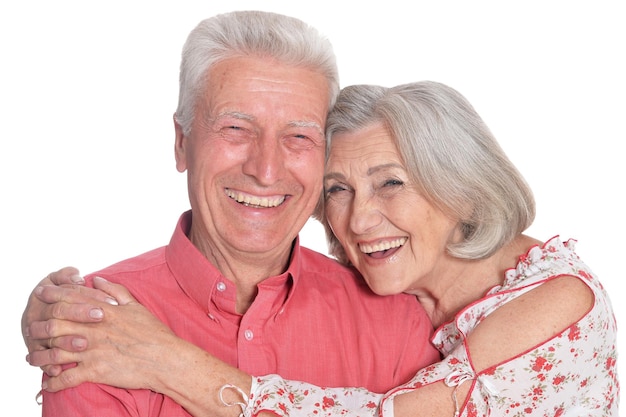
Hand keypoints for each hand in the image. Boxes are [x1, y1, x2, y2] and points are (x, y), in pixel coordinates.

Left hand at [30, 276, 180, 392]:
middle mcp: (95, 329)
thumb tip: (97, 279)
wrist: (165, 359)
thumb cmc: (154, 333)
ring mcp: (93, 350)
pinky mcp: (95, 371)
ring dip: (40, 356)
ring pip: (56, 351)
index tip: (42, 292)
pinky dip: (54, 382)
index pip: (72, 298)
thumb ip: (115, 291)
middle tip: (31, 326)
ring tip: (33, 358)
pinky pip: (67, 377)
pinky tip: (49, 383)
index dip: (54, 294)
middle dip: (40, 324)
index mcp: (104, 311)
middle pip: (57, 322)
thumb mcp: (136, 306)